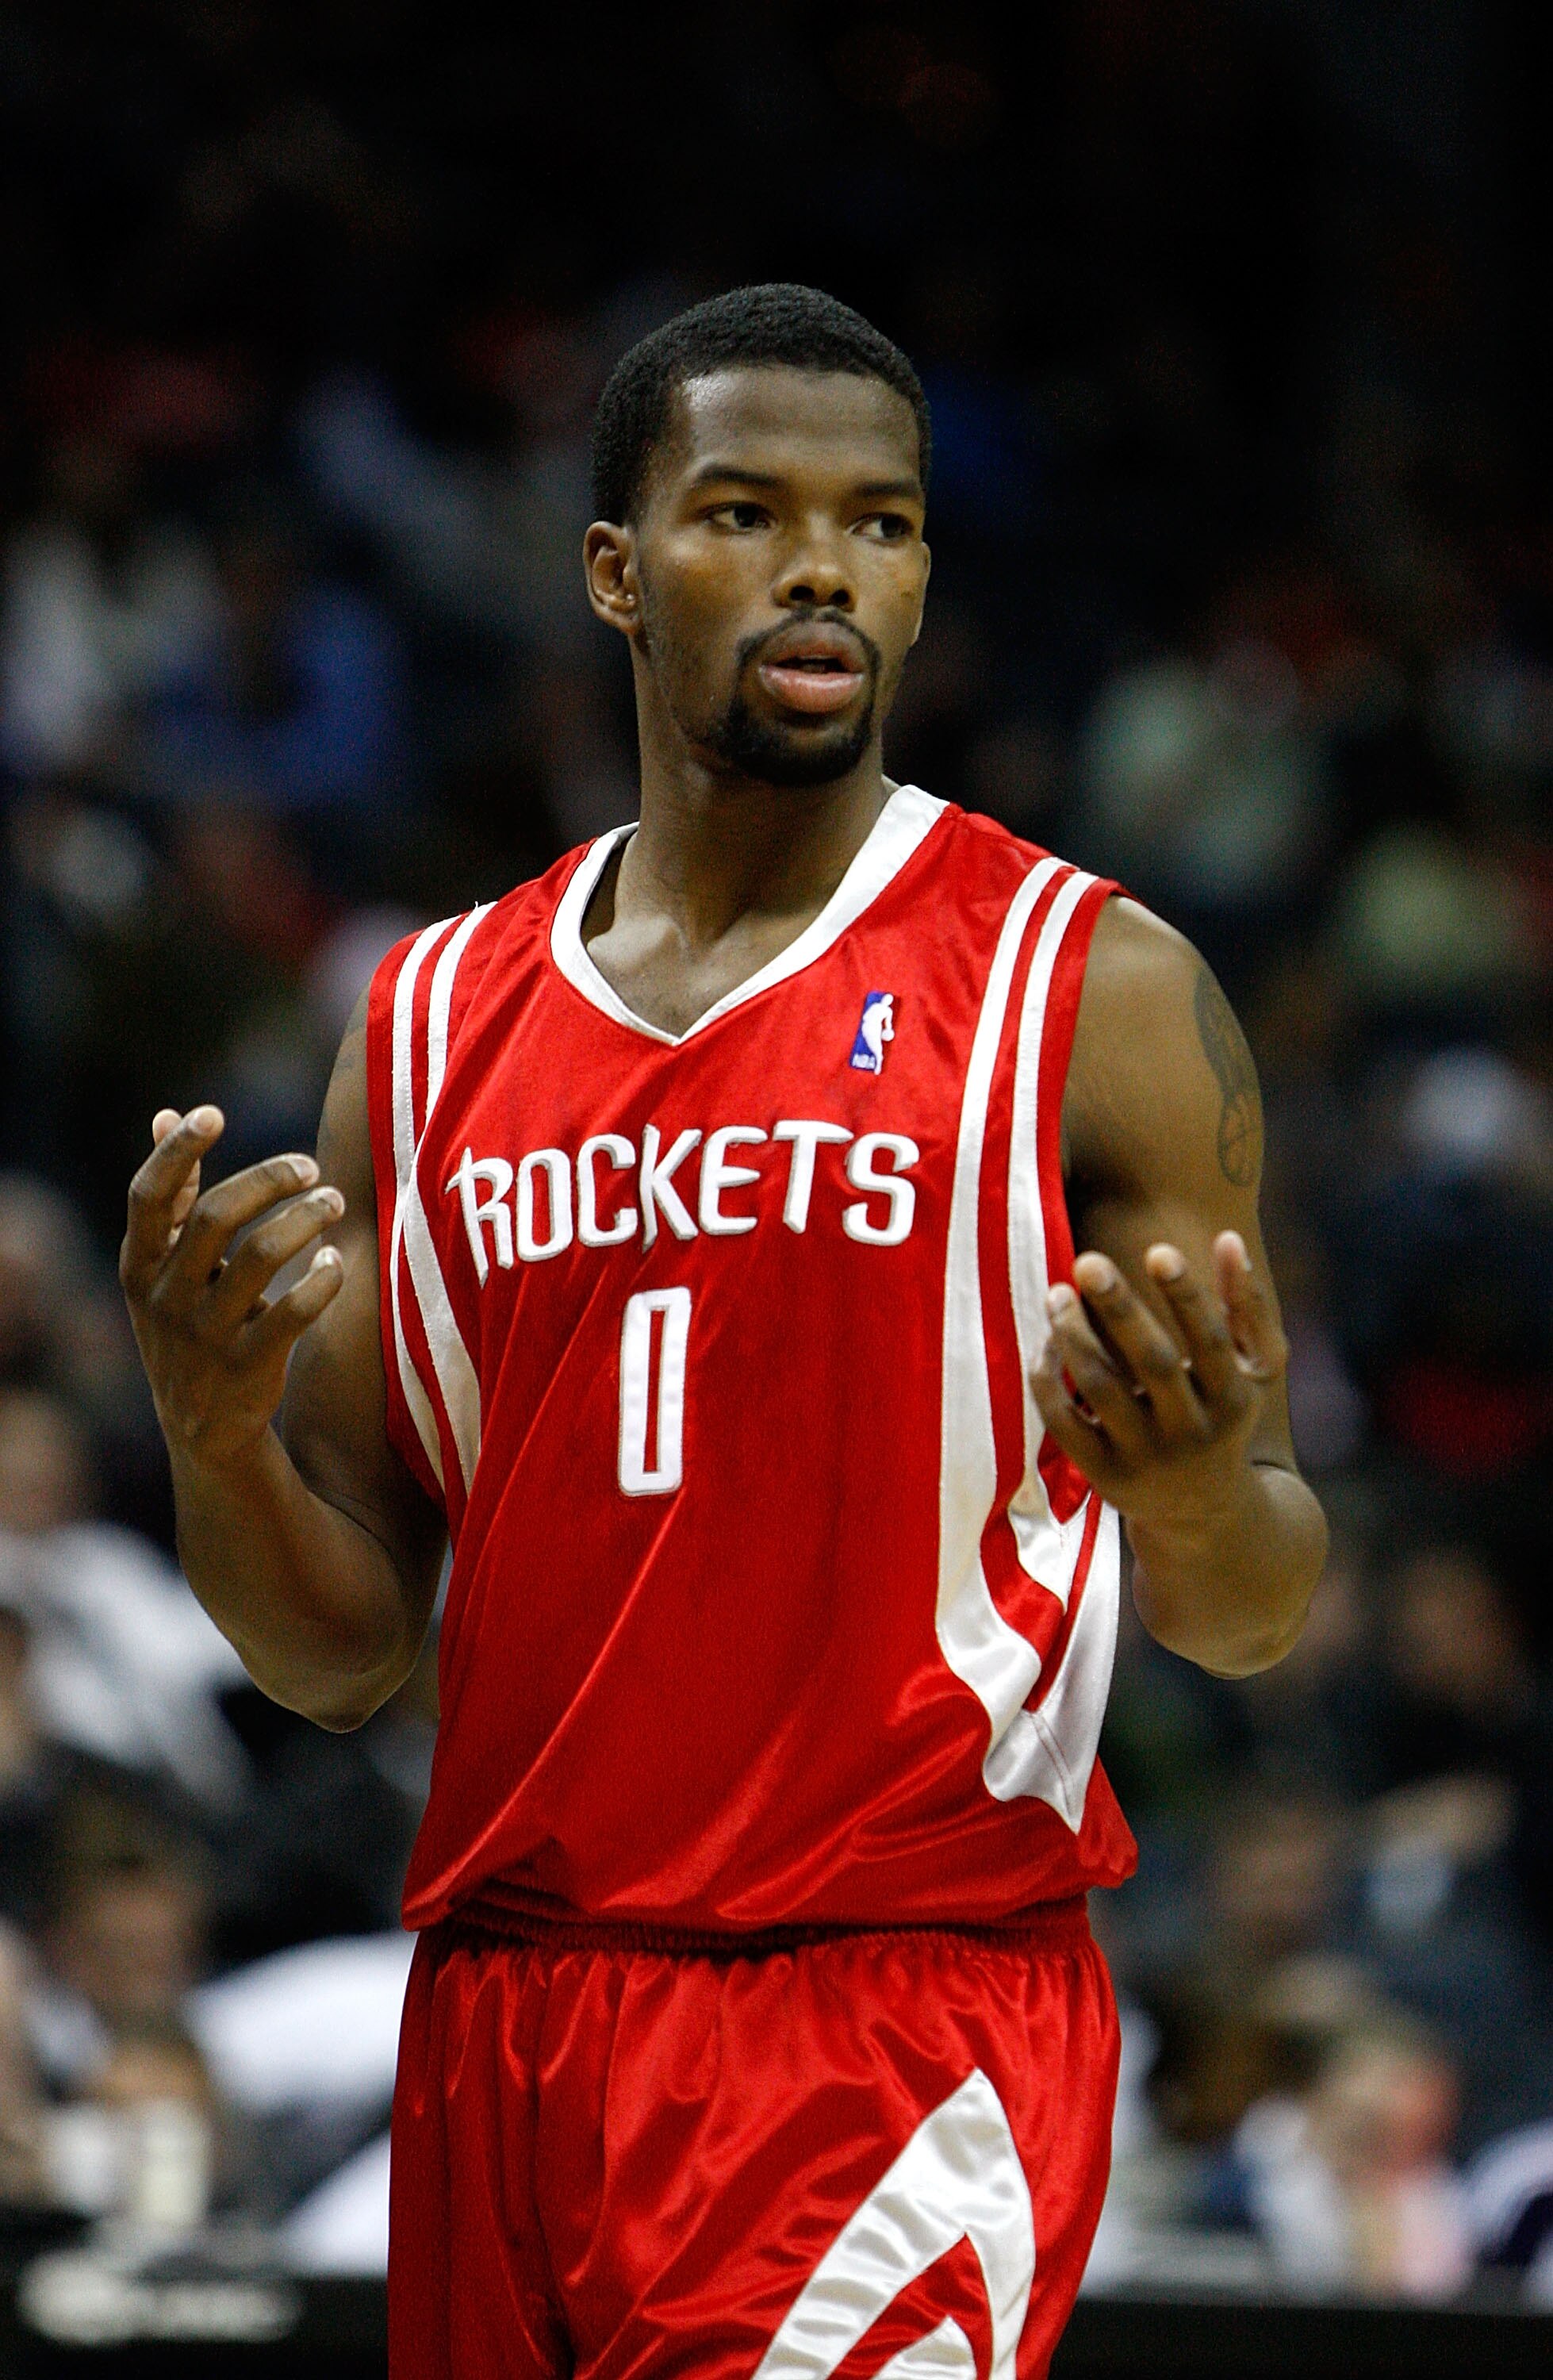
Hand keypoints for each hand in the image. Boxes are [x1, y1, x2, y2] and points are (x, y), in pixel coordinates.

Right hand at [120, 1106, 345, 1472]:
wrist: (203, 1428)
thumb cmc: (189, 1324)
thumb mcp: (165, 1268)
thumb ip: (174, 1197)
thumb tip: (168, 1113)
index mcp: (139, 1266)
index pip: (149, 1196)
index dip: (177, 1152)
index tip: (213, 1114)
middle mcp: (164, 1298)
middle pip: (217, 1217)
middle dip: (270, 1180)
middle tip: (311, 1167)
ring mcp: (204, 1337)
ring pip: (260, 1257)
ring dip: (304, 1219)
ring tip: (333, 1200)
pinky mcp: (248, 1368)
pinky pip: (294, 1312)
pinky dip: (322, 1278)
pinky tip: (335, 1259)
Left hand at [1030, 1231, 1287, 1525]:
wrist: (1203, 1515)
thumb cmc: (1225, 1417)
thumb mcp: (1253, 1369)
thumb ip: (1246, 1305)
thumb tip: (1229, 1238)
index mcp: (1232, 1398)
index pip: (1210, 1340)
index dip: (1186, 1295)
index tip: (1158, 1250)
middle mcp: (1192, 1431)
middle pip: (1153, 1362)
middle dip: (1120, 1309)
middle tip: (1087, 1260)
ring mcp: (1145, 1456)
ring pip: (1101, 1388)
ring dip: (1074, 1336)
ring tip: (1056, 1293)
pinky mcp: (1103, 1476)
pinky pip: (1064, 1422)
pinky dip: (1048, 1381)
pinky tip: (1045, 1344)